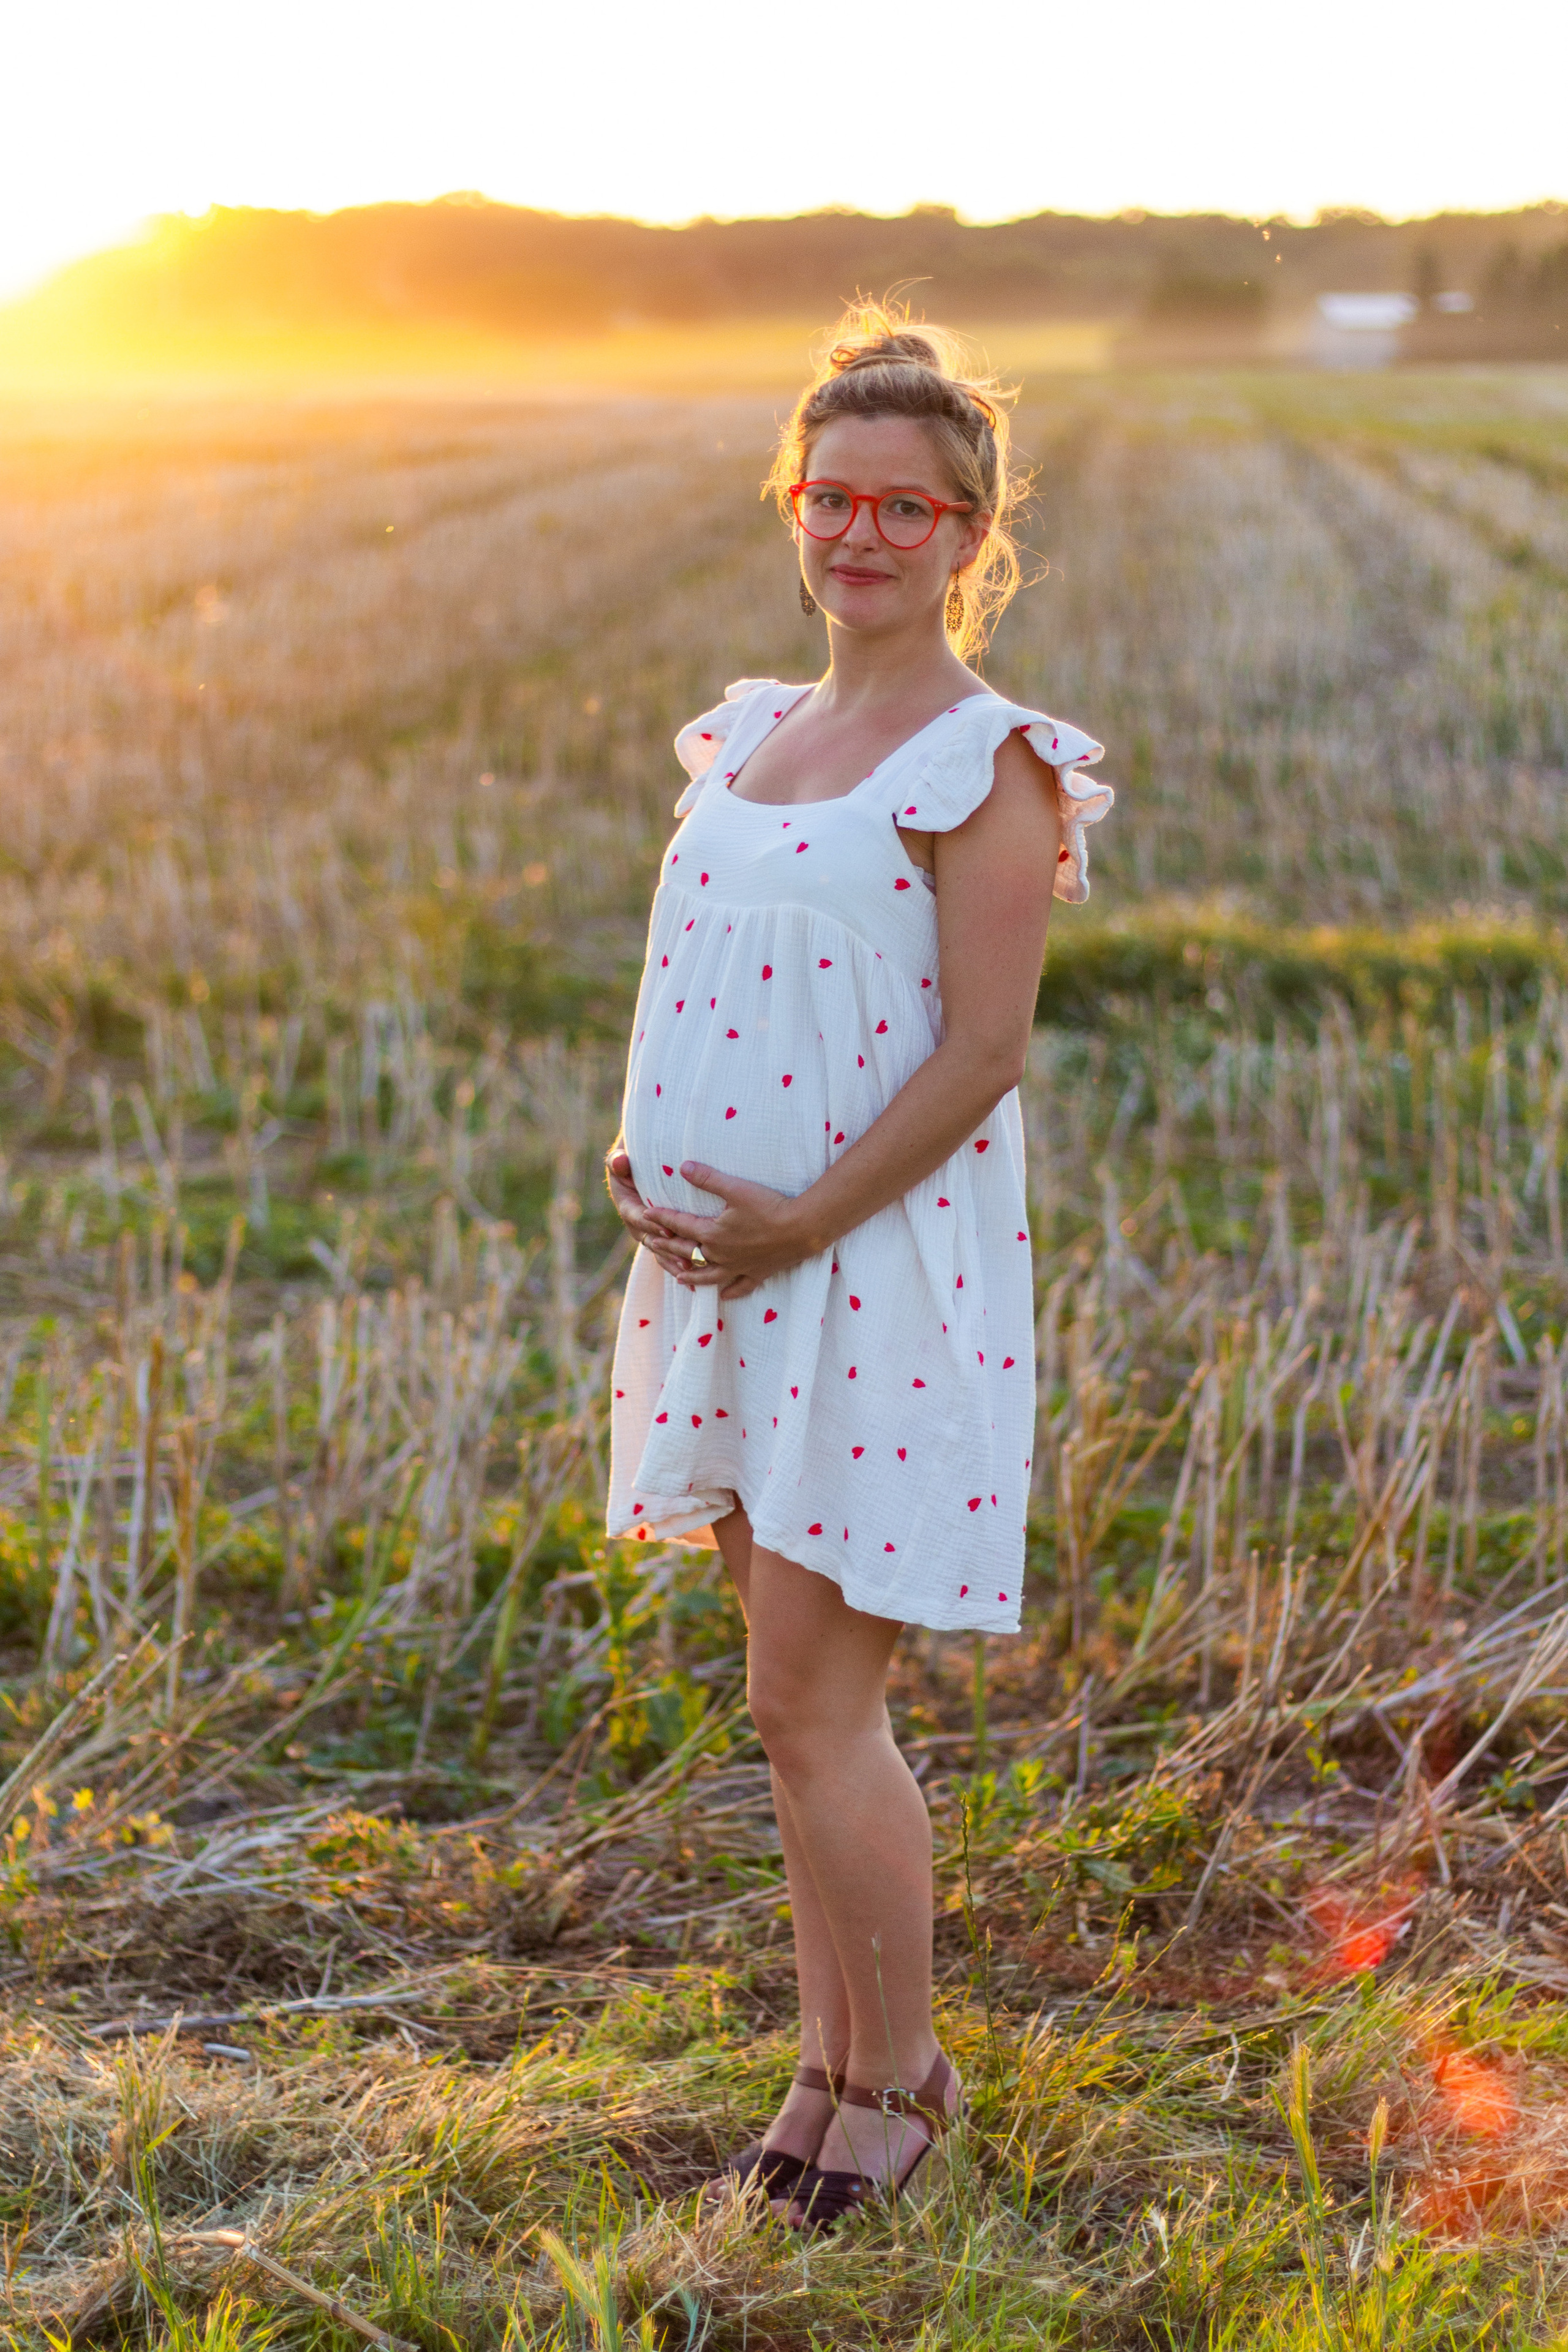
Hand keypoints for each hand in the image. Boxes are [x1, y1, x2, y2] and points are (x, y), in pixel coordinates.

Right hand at [604, 1145, 696, 1280]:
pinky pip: (669, 1253)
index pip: (638, 1218)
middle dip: (667, 1250)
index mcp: (627, 1205)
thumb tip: (620, 1163)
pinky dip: (679, 1263)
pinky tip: (694, 1277)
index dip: (652, 1225)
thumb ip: (618, 1160)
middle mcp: (636, 1223)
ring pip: (660, 1250)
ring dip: (674, 1260)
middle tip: (685, 1259)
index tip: (668, 1231)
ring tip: (690, 1270)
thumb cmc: (635, 1156)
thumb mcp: (624, 1155)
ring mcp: (649, 1231)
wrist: (641, 1163)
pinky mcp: (662, 1236)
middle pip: (651, 1240)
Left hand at [655, 1160, 817, 1299]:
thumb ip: (708, 1178)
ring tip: (679, 1278)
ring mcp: (739, 1267)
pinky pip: (740, 1287)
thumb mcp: (736, 1188)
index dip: (662, 1217)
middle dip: (668, 1247)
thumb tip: (682, 1166)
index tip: (646, 1212)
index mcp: (713, 1234)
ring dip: (692, 1277)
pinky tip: (723, 1296)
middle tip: (652, 1245)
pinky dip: (730, 1292)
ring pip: (709, 1276)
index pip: (680, 1225)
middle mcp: (721, 1255)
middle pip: (688, 1252)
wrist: (802, 1229)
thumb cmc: (769, 1207)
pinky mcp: (758, 1273)